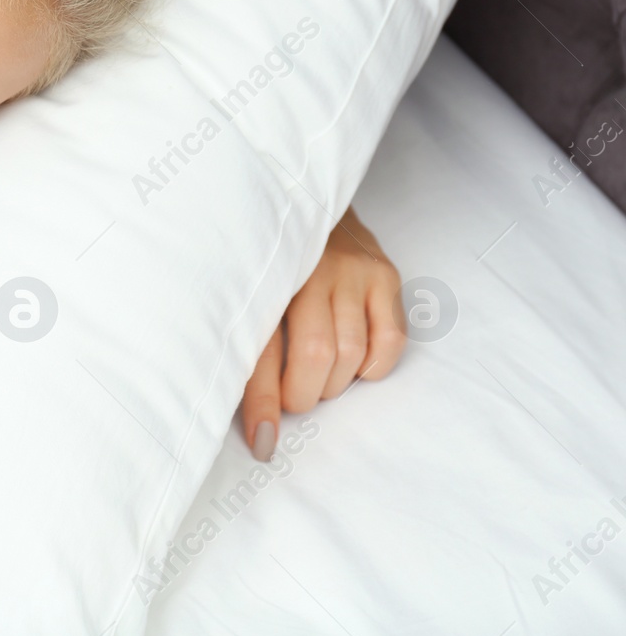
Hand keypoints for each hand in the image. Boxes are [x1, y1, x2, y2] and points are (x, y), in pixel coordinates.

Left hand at [241, 206, 405, 460]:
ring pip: (351, 353)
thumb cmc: (268, 257)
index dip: (262, 402)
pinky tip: (354, 363)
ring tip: (318, 376)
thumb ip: (245, 338)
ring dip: (334, 383)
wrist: (303, 195)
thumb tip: (249, 415)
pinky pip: (390, 341)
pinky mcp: (385, 274)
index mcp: (262, 277)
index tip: (263, 440)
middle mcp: (309, 270)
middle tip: (295, 396)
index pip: (260, 349)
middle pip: (313, 356)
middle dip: (302, 394)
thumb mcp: (247, 289)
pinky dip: (372, 367)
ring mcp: (352, 270)